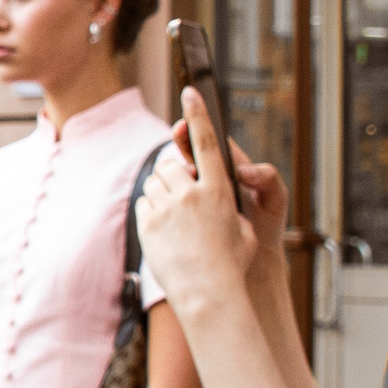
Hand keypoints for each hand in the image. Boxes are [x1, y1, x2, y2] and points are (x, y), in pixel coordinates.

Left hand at [138, 87, 285, 304]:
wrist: (207, 294)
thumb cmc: (232, 265)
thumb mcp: (243, 230)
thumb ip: (228, 205)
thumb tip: (216, 195)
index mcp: (218, 189)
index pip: (205, 142)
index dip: (198, 114)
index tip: (190, 92)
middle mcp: (190, 193)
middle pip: (173, 163)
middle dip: (175, 173)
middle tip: (183, 193)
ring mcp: (166, 208)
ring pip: (156, 182)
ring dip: (163, 191)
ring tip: (176, 216)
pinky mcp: (147, 223)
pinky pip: (144, 202)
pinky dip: (152, 209)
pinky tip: (164, 229)